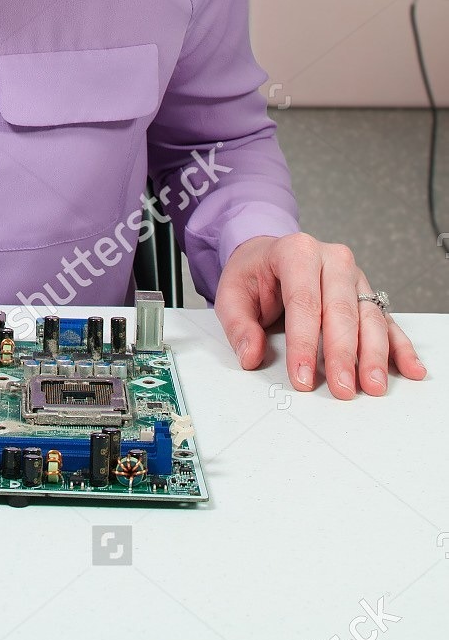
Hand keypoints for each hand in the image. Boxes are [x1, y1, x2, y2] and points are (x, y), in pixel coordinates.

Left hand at [215, 232, 425, 397]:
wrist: (268, 253)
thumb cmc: (253, 273)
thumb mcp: (231, 292)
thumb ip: (239, 325)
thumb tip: (251, 355)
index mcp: (297, 251)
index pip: (303, 301)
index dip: (304, 342)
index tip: (302, 377)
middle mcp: (331, 260)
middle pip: (341, 310)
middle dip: (343, 354)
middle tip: (342, 388)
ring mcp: (354, 277)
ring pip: (369, 317)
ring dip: (374, 355)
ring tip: (373, 385)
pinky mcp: (366, 294)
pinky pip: (386, 320)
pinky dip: (399, 347)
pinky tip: (409, 368)